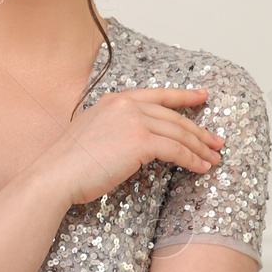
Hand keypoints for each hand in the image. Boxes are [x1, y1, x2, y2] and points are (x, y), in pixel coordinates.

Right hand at [33, 87, 224, 207]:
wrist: (55, 176)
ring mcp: (133, 121)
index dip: (183, 96)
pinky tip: (201, 168)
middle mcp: (126, 105)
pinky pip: (176, 150)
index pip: (157, 95)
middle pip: (173, 116)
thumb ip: (115, 128)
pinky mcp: (140, 141)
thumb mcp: (93, 133)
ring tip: (214, 158)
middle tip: (216, 141)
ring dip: (200, 147)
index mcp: (114, 100)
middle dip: (199, 130)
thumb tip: (137, 140)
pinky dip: (192, 159)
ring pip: (179, 133)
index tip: (202, 97)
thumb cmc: (69, 165)